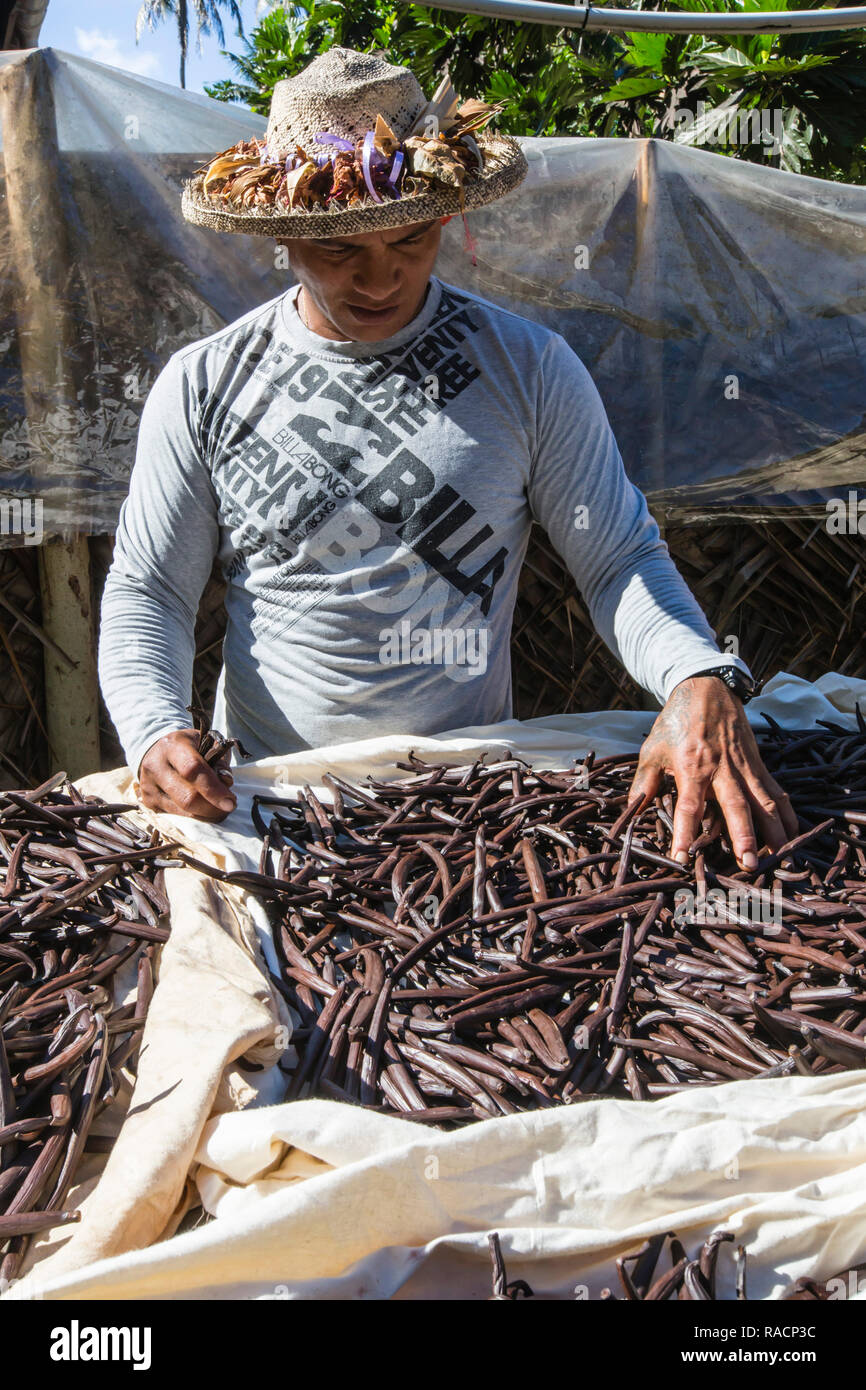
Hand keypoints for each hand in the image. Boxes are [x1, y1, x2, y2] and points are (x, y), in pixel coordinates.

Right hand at [137, 728, 236, 820]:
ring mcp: (148, 786)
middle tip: (229, 807)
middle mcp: (155, 766)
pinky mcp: (148, 802)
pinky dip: (195, 818)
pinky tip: (204, 812)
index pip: (193, 770)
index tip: (231, 801)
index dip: (214, 789)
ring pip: (182, 812)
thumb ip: (219, 760)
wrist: (157, 753)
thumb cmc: (188, 748)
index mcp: (172, 746)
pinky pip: (175, 817)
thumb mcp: (206, 743)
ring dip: (206, 815)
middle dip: (213, 807)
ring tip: (220, 810)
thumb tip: (226, 782)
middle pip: (187, 797)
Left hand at [627, 676, 798, 870]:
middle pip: (735, 807)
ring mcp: (744, 766)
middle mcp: (721, 769)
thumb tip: (633, 810)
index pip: (689, 807)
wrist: (707, 688)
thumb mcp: (653, 749)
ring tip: (780, 855)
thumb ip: (645, 781)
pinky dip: (786, 812)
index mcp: (692, 767)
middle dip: (744, 837)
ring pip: (763, 801)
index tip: (682, 858)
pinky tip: (794, 832)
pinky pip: (775, 790)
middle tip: (749, 865)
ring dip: (773, 830)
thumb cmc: (677, 722)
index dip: (685, 833)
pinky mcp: (758, 763)